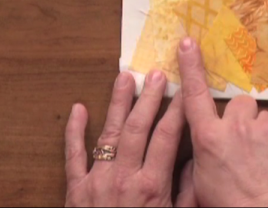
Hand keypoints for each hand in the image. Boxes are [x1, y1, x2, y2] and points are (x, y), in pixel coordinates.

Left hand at [64, 71, 195, 206]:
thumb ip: (186, 193)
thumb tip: (195, 164)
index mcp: (151, 186)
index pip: (167, 137)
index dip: (176, 110)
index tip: (184, 89)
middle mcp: (123, 178)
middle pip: (138, 128)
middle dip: (149, 98)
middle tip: (157, 74)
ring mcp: (96, 181)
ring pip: (108, 133)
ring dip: (117, 102)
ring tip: (124, 77)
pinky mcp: (75, 189)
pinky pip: (72, 154)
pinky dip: (74, 130)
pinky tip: (78, 108)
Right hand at [177, 37, 267, 207]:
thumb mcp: (199, 187)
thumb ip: (197, 162)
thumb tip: (198, 154)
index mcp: (209, 138)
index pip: (195, 95)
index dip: (191, 66)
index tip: (188, 43)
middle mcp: (238, 128)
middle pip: (240, 104)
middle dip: (242, 119)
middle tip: (243, 145)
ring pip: (266, 120)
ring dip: (264, 135)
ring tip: (264, 162)